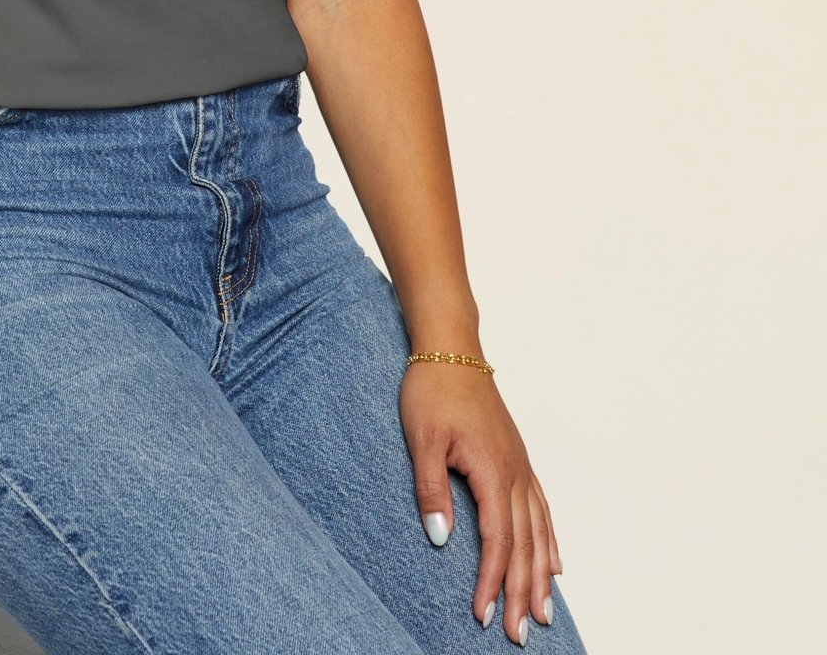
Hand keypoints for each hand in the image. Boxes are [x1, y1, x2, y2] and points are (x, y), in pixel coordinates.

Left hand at [399, 358, 562, 644]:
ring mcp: (520, 465)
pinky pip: (541, 509)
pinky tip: (554, 563)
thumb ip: (431, 489)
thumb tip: (439, 540)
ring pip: (538, 531)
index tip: (482, 614)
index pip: (496, 540)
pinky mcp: (518, 458)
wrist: (450, 349)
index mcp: (492, 471)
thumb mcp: (422, 439)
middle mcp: (515, 473)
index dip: (491, 581)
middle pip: (524, 544)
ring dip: (540, 575)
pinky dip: (549, 540)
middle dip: (521, 592)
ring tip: (543, 613)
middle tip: (520, 634)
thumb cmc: (432, 390)